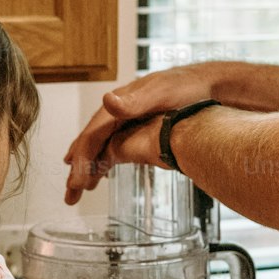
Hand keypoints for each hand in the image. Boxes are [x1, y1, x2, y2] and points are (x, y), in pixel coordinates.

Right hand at [63, 64, 217, 203]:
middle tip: (71, 194)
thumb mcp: (161, 93)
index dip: (83, 159)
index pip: (93, 135)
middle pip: (92, 142)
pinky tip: (101, 170)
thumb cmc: (188, 88)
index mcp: (119, 104)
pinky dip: (103, 160)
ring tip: (78, 187)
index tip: (77, 182)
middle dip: (79, 168)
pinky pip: (113, 145)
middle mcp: (118, 111)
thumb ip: (134, 101)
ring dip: (88, 166)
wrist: (208, 85)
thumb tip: (107, 102)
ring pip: (101, 145)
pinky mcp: (137, 125)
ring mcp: (127, 119)